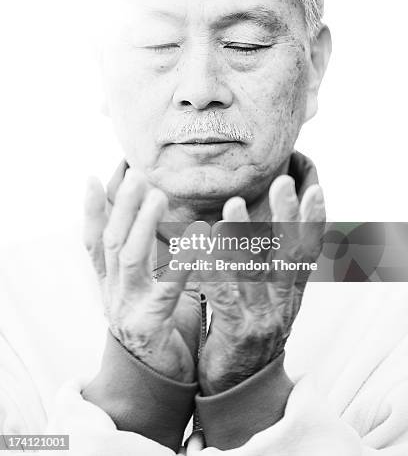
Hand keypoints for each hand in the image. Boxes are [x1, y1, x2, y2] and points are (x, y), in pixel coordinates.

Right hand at [83, 168, 200, 381]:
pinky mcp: (151, 326)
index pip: (95, 241)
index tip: (93, 178)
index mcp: (111, 285)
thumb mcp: (145, 291)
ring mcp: (128, 310)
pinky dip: (181, 262)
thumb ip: (148, 262)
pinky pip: (167, 289)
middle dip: (122, 206)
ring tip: (159, 196)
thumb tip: (158, 225)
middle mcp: (113, 294)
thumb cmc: (158, 330)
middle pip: (112, 242)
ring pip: (130, 259)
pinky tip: (196, 241)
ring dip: (143, 224)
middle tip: (135, 175)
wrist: (155, 387)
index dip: (93, 210)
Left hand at [198, 175, 324, 393]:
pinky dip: (214, 271)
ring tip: (233, 206)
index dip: (314, 221)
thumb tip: (269, 229)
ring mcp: (262, 319)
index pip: (309, 253)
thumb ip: (271, 269)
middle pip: (289, 256)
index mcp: (290, 294)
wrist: (240, 391)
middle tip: (284, 183)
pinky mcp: (237, 333)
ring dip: (243, 237)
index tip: (314, 189)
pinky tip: (203, 250)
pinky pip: (225, 298)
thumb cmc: (249, 335)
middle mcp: (282, 304)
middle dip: (288, 217)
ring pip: (254, 272)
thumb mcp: (269, 301)